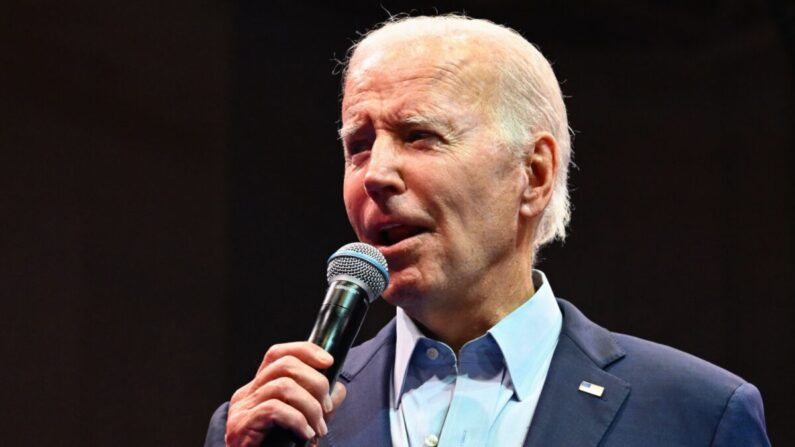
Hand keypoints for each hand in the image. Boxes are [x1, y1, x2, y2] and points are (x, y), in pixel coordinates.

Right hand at [225, 342, 346, 446]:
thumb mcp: (301, 422)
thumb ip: (317, 404)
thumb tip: (338, 389)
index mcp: (259, 388)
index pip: (279, 353)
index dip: (306, 351)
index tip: (329, 361)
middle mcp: (246, 393)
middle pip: (285, 364)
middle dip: (316, 382)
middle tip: (327, 408)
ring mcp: (242, 409)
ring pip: (283, 386)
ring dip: (310, 406)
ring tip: (318, 428)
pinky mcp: (241, 426)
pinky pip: (274, 409)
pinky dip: (297, 420)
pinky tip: (306, 435)